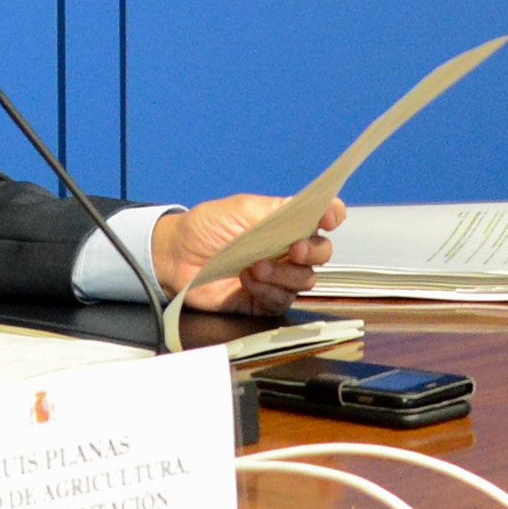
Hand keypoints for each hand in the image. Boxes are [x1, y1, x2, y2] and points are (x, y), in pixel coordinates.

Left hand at [153, 194, 347, 313]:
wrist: (175, 256)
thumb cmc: (206, 227)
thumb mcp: (241, 208)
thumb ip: (277, 210)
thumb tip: (310, 208)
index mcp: (286, 223)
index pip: (322, 217)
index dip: (332, 216)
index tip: (330, 218)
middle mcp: (287, 250)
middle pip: (321, 253)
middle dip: (312, 251)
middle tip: (294, 249)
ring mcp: (277, 276)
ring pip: (305, 280)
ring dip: (283, 273)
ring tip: (256, 266)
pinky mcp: (263, 299)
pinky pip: (281, 300)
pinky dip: (267, 290)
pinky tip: (247, 281)